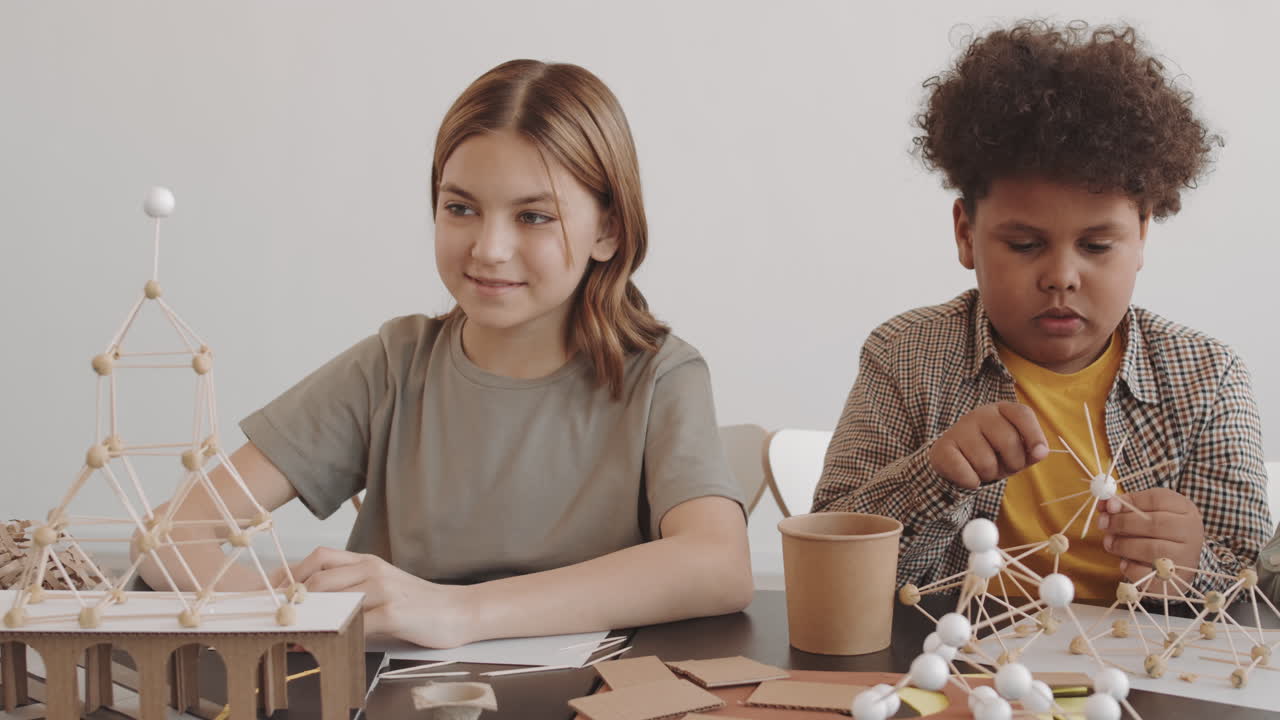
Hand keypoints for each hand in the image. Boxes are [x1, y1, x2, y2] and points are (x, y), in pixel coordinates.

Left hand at [274, 547, 474, 647]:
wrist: (458, 610)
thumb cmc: (418, 603)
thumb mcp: (383, 587)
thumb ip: (352, 590)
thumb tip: (312, 608)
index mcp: (368, 561)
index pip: (319, 559)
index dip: (290, 575)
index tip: (270, 594)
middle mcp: (372, 570)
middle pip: (319, 578)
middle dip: (292, 601)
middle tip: (276, 619)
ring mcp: (383, 590)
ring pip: (332, 598)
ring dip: (308, 618)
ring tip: (291, 634)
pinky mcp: (393, 613)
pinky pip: (354, 624)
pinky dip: (332, 636)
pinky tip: (322, 646)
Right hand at [928, 402, 1048, 488]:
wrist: (955, 460)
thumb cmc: (992, 453)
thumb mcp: (1016, 450)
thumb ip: (1032, 450)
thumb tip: (1040, 452)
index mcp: (1001, 410)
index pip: (1022, 414)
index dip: (1034, 435)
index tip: (1039, 454)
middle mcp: (979, 414)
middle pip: (1008, 441)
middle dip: (1012, 464)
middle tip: (1003, 466)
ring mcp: (959, 429)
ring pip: (986, 462)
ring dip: (989, 475)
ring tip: (982, 469)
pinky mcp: (943, 447)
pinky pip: (967, 474)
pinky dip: (971, 482)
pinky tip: (967, 474)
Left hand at [1098, 488, 1204, 586]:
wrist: (1179, 564)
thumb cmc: (1158, 532)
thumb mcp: (1148, 512)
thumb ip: (1126, 506)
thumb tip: (1104, 503)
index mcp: (1185, 509)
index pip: (1158, 499)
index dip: (1130, 502)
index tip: (1109, 505)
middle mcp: (1190, 532)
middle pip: (1155, 524)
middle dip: (1122, 523)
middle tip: (1103, 523)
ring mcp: (1185, 557)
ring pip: (1151, 549)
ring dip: (1123, 544)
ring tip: (1109, 542)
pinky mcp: (1174, 578)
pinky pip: (1147, 573)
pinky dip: (1129, 567)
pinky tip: (1123, 562)